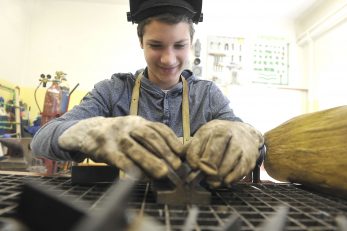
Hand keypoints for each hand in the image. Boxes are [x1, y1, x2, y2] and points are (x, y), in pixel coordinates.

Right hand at [58, 115, 183, 178]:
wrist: (88, 131)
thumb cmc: (117, 134)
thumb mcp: (134, 130)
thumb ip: (150, 138)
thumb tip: (174, 152)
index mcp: (138, 121)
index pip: (158, 128)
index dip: (172, 140)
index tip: (181, 153)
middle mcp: (128, 125)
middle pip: (149, 136)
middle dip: (164, 151)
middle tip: (176, 165)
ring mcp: (115, 136)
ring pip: (134, 148)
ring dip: (150, 161)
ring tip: (162, 173)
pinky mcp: (104, 149)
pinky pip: (119, 159)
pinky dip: (130, 168)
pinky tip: (139, 176)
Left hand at [186, 120, 263, 186]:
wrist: (246, 133)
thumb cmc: (220, 137)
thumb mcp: (204, 136)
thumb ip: (190, 146)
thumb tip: (176, 156)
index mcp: (211, 129)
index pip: (196, 147)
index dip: (193, 161)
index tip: (194, 167)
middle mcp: (226, 135)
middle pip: (211, 158)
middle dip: (205, 170)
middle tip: (204, 175)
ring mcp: (239, 146)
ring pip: (223, 168)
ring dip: (216, 178)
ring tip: (212, 180)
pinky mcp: (249, 158)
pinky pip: (237, 173)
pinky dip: (228, 180)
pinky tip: (224, 180)